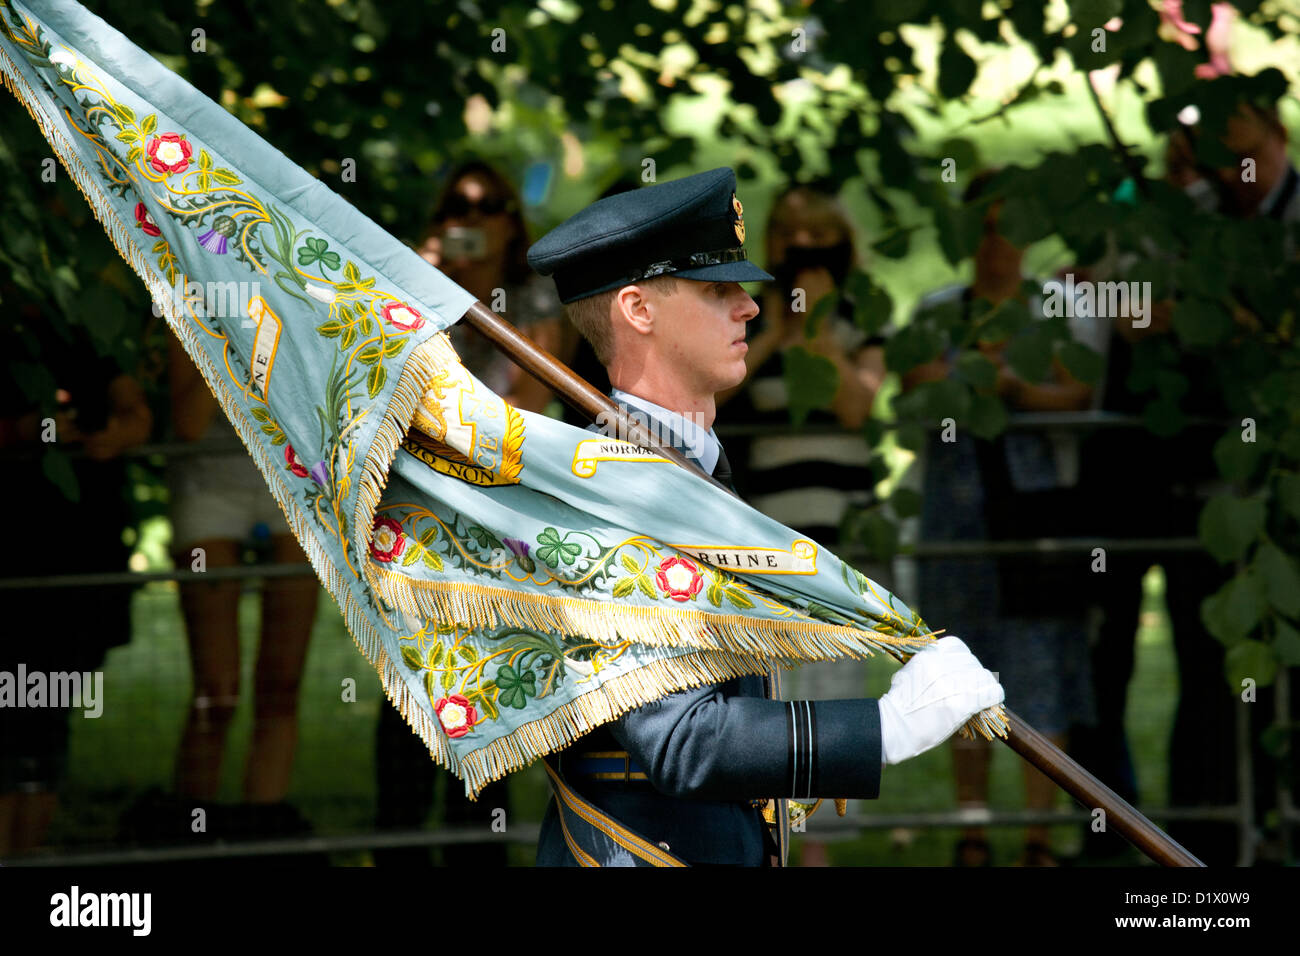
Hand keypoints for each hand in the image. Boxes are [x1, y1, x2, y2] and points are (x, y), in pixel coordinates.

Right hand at [877, 636, 1003, 765]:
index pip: (957, 646)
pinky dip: (993, 698)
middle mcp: (941, 665)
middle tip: (968, 692)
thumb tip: (951, 667)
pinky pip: (992, 692)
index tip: (960, 674)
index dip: (962, 661)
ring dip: (983, 687)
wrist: (895, 727)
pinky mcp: (964, 702)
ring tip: (978, 700)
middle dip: (972, 676)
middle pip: (972, 662)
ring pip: (984, 676)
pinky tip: (988, 706)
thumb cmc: (899, 704)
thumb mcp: (909, 673)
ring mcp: (953, 682)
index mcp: (927, 655)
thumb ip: (929, 665)